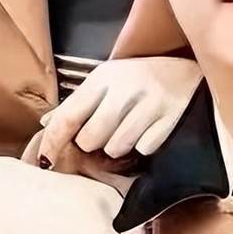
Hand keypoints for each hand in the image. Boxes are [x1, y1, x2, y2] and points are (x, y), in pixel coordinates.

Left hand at [38, 57, 201, 165]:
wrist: (188, 72)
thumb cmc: (139, 79)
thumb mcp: (107, 81)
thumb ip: (78, 103)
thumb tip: (45, 125)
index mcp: (104, 76)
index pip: (69, 115)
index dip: (53, 141)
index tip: (45, 161)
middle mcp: (125, 86)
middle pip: (90, 137)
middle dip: (93, 142)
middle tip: (105, 132)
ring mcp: (150, 101)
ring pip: (116, 147)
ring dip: (119, 145)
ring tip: (130, 128)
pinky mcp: (170, 117)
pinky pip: (144, 148)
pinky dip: (143, 145)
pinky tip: (149, 129)